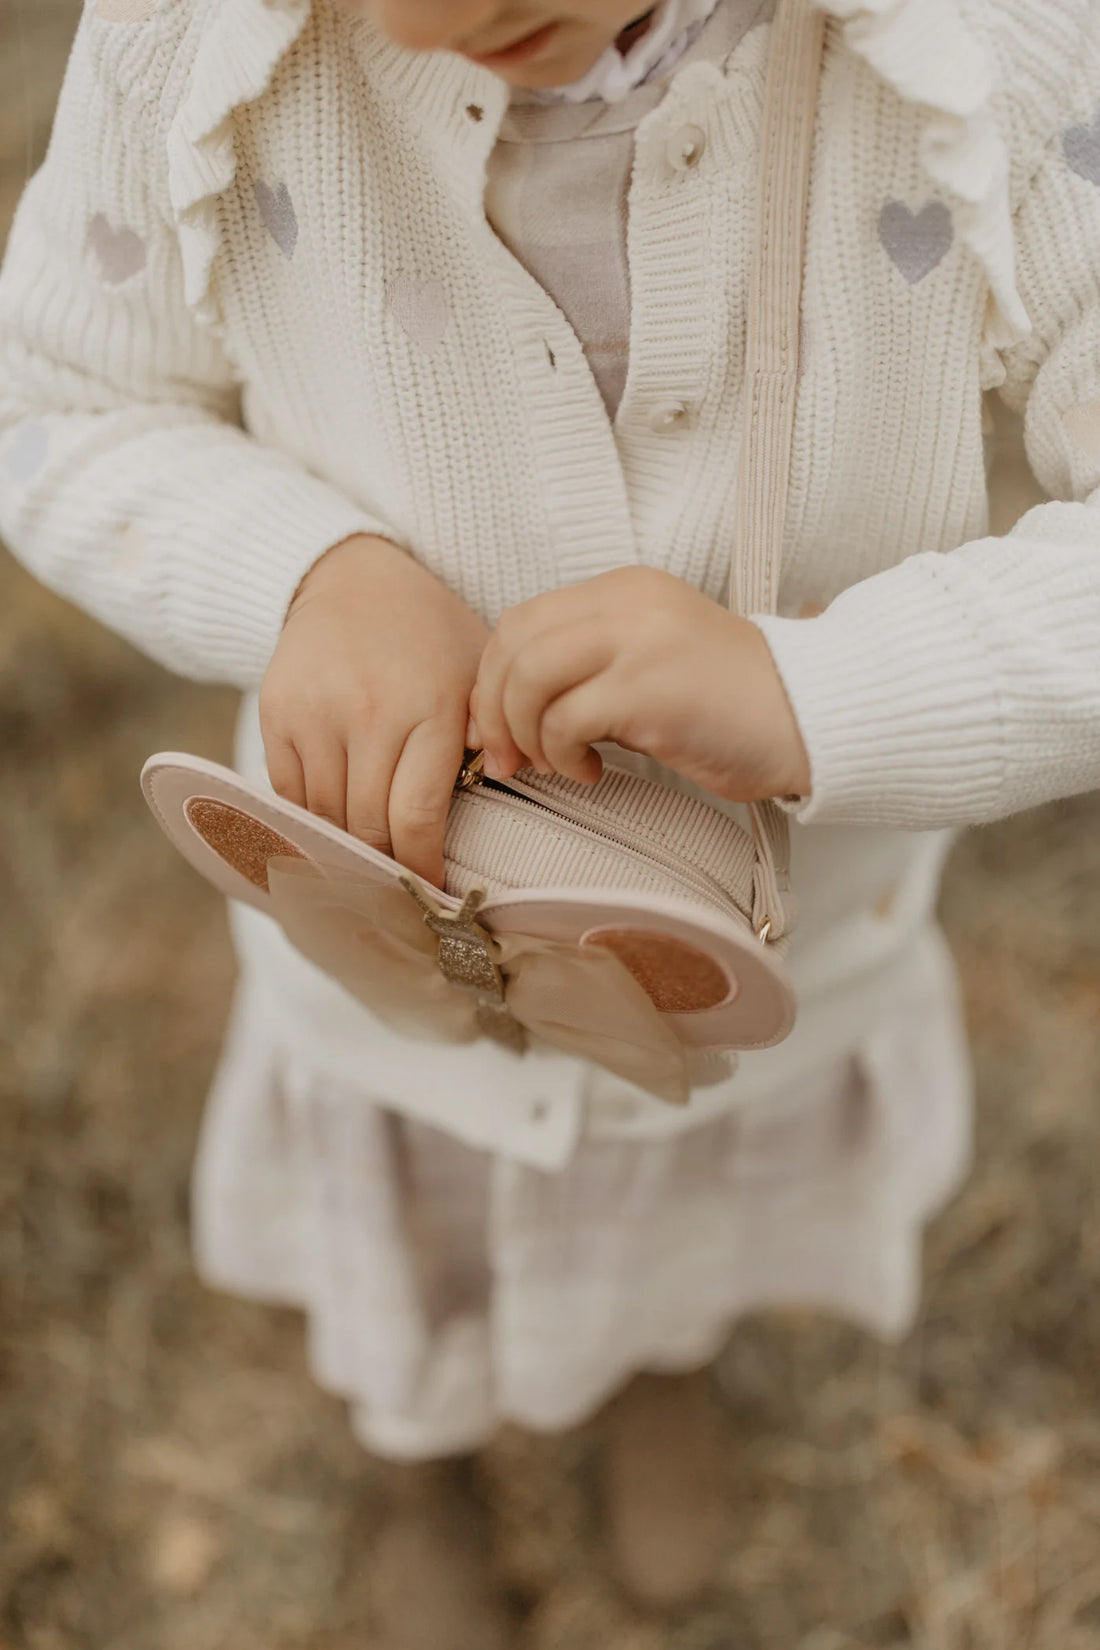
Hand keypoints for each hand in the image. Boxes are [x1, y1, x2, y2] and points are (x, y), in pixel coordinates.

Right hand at [260, 533, 489, 886]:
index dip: (423, 866)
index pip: (417, 816)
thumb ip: (494, 728)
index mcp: (431, 708)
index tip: (433, 892)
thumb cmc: (430, 633)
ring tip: (368, 864)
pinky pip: (289, 793)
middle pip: (368, 826)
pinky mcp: (276, 713)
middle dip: (386, 865)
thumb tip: (508, 782)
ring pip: (325, 816)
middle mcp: (368, 713)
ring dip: (346, 846)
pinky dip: (309, 817)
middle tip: (400, 888)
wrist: (352, 575)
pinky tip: (331, 825)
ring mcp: (315, 714)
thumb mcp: (479, 670)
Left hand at [471, 567, 810, 802]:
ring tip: (556, 766)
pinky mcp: (650, 688)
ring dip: (525, 734)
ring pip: (529, 677)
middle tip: (508, 760)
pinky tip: (593, 772)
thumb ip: (591, 667)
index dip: (492, 680)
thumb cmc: (732, 706)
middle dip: (494, 711)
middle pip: (513, 644)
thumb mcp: (653, 662)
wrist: (813, 718)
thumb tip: (510, 712)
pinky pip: (565, 720)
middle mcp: (628, 602)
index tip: (497, 731)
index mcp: (625, 590)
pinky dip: (561, 755)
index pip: (522, 620)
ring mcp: (640, 641)